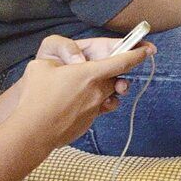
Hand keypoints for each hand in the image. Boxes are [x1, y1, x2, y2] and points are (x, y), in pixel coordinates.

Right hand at [15, 44, 153, 149]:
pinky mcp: (88, 123)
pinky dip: (91, 104)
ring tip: (86, 88)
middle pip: (115, 79)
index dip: (137, 53)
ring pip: (107, 96)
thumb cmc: (36, 97)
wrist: (33, 131)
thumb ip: (58, 59)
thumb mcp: (41, 66)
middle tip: (99, 71)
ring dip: (102, 90)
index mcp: (89, 73)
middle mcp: (97, 92)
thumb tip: (67, 63)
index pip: (121, 61)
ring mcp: (94, 109)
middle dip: (112, 74)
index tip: (148, 49)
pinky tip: (75, 103)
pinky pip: (96, 109)